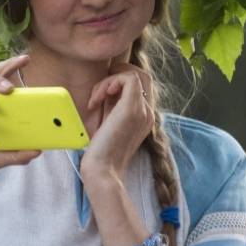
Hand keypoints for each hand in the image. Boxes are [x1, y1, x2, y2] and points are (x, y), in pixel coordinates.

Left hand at [80, 62, 153, 184]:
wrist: (103, 171)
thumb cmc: (100, 153)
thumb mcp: (109, 123)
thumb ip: (113, 105)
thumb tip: (107, 87)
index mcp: (144, 117)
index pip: (142, 86)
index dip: (120, 83)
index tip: (100, 97)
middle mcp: (148, 113)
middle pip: (143, 76)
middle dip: (117, 76)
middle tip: (99, 92)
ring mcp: (144, 111)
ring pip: (134, 75)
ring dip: (111, 79)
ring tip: (96, 98)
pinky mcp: (133, 109)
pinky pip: (129, 78)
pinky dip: (111, 81)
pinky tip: (99, 98)